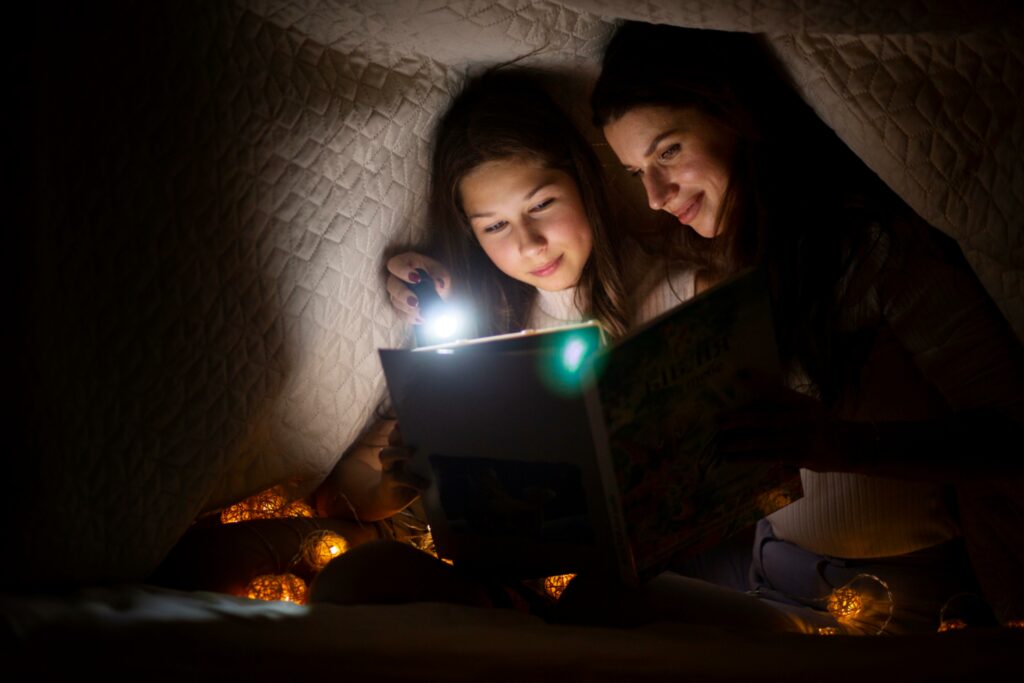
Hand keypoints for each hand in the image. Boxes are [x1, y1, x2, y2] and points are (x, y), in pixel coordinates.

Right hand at [373, 422, 429, 517]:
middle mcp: (393, 454)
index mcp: (402, 447)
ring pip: (386, 454)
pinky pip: (399, 478)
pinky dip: (413, 480)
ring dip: (399, 452)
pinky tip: (426, 484)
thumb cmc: (412, 479)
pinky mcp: (389, 482)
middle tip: (412, 427)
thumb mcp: (421, 467)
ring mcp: (388, 467)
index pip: (401, 431)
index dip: (405, 422)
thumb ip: (430, 458)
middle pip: (392, 438)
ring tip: (412, 452)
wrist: (391, 500)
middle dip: (399, 432)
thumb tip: (455, 450)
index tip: (415, 415)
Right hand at [386, 252, 451, 324]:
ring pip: (395, 301)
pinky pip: (400, 313)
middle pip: (392, 285)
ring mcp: (396, 293)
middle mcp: (397, 278)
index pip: (395, 264)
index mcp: (406, 263)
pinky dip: (410, 317)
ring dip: (407, 308)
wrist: (441, 293)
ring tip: (421, 312)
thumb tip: (439, 284)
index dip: (402, 271)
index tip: (417, 279)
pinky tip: (421, 318)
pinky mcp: (399, 307)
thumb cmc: (438, 278)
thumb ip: (440, 276)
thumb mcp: (442, 273)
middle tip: (415, 302)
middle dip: (402, 295)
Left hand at [716, 386, 851, 472]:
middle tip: (719, 419)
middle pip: (766, 418)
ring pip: (764, 441)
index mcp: (802, 403)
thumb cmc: (822, 423)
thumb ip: (785, 401)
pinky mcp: (798, 457)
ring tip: (720, 443)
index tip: (740, 374)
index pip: (778, 390)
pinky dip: (748, 458)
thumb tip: (752, 392)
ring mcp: (800, 440)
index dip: (760, 382)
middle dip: (740, 419)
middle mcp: (801, 420)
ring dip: (740, 442)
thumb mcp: (808, 406)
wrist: (850, 445)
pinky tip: (732, 458)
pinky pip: (768, 457)